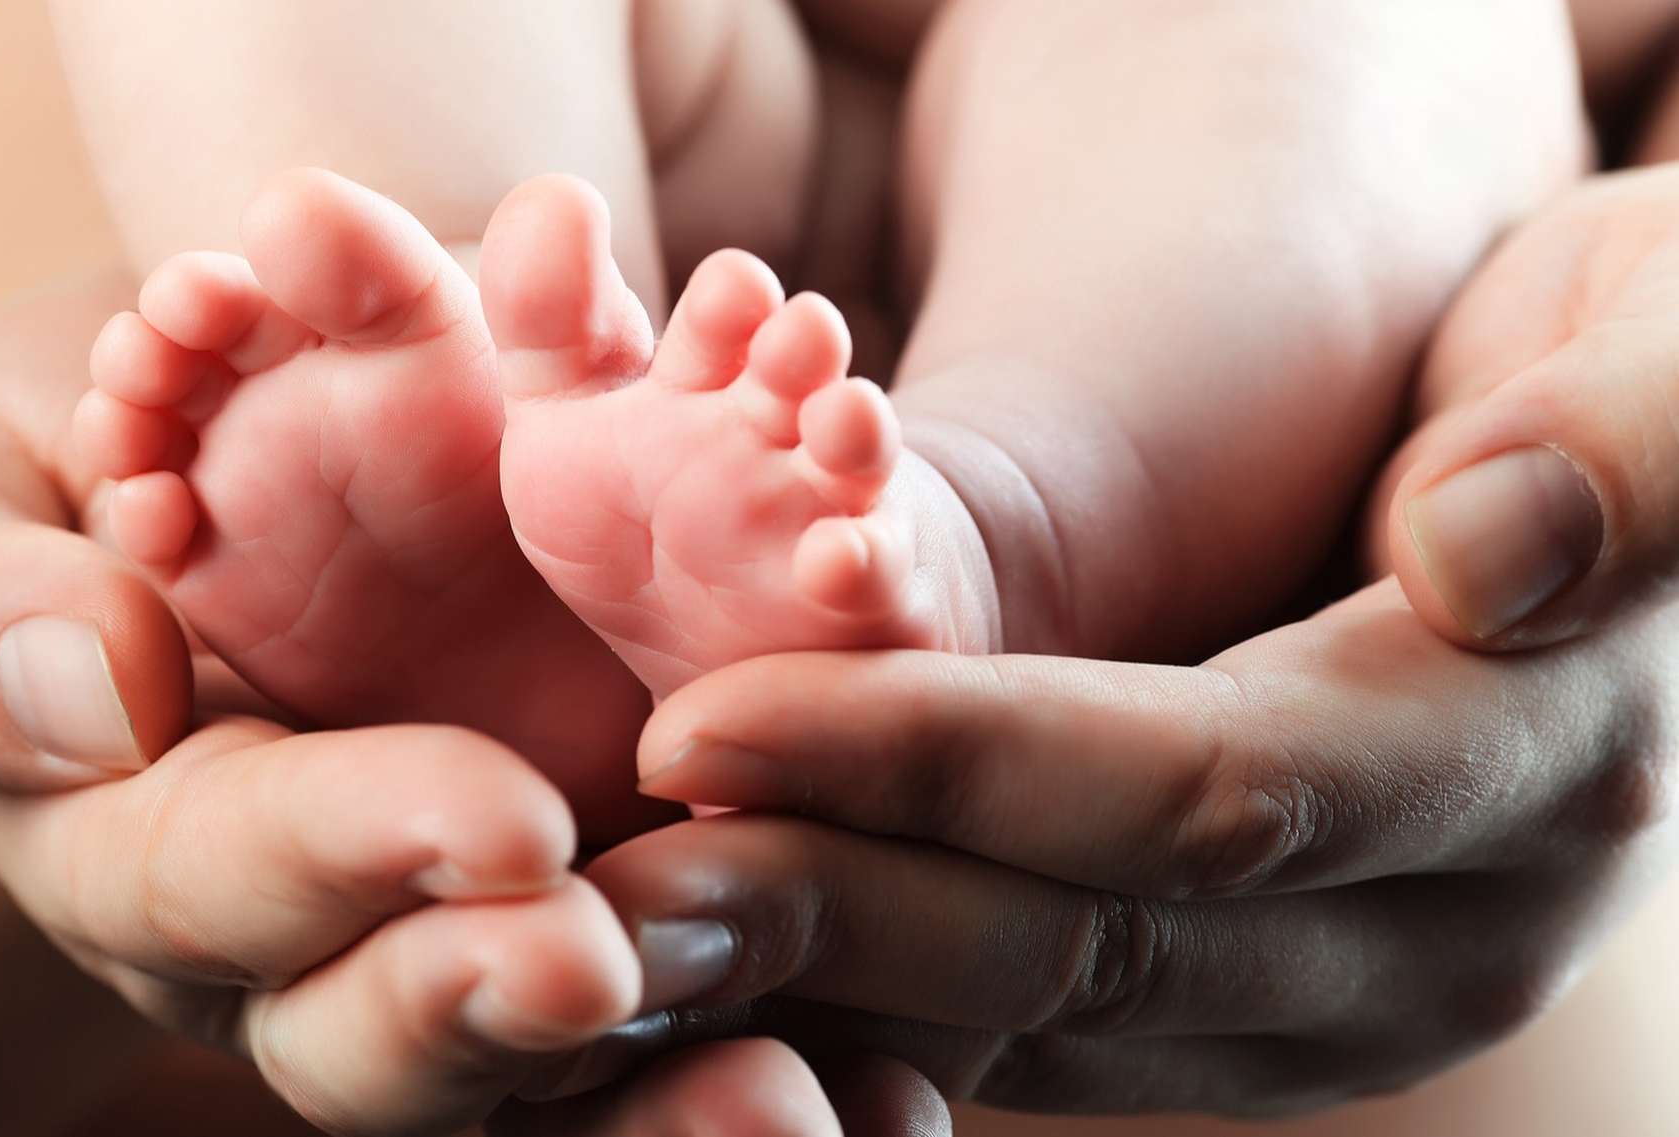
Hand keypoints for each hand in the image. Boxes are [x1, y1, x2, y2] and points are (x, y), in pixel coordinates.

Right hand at [0, 275, 913, 1135]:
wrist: (206, 437)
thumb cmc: (50, 476)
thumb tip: (96, 700)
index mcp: (151, 844)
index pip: (231, 881)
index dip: (359, 860)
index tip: (508, 827)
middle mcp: (313, 926)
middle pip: (387, 1025)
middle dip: (498, 1009)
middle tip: (616, 976)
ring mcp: (452, 918)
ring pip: (540, 1063)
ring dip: (669, 1092)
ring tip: (807, 1106)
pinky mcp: (584, 876)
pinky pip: (666, 1000)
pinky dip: (762, 1043)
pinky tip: (894, 1094)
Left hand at [505, 170, 1678, 1121]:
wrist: (1594, 493)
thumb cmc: (1610, 375)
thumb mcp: (1673, 340)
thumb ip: (1622, 443)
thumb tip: (1477, 555)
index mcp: (1520, 769)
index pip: (1195, 794)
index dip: (943, 768)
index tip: (705, 720)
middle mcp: (1424, 931)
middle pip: (1088, 947)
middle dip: (831, 915)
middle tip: (597, 896)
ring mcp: (1319, 989)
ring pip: (1043, 1019)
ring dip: (819, 982)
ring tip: (609, 939)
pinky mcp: (1230, 992)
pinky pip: (1035, 1018)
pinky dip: (873, 994)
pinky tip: (724, 951)